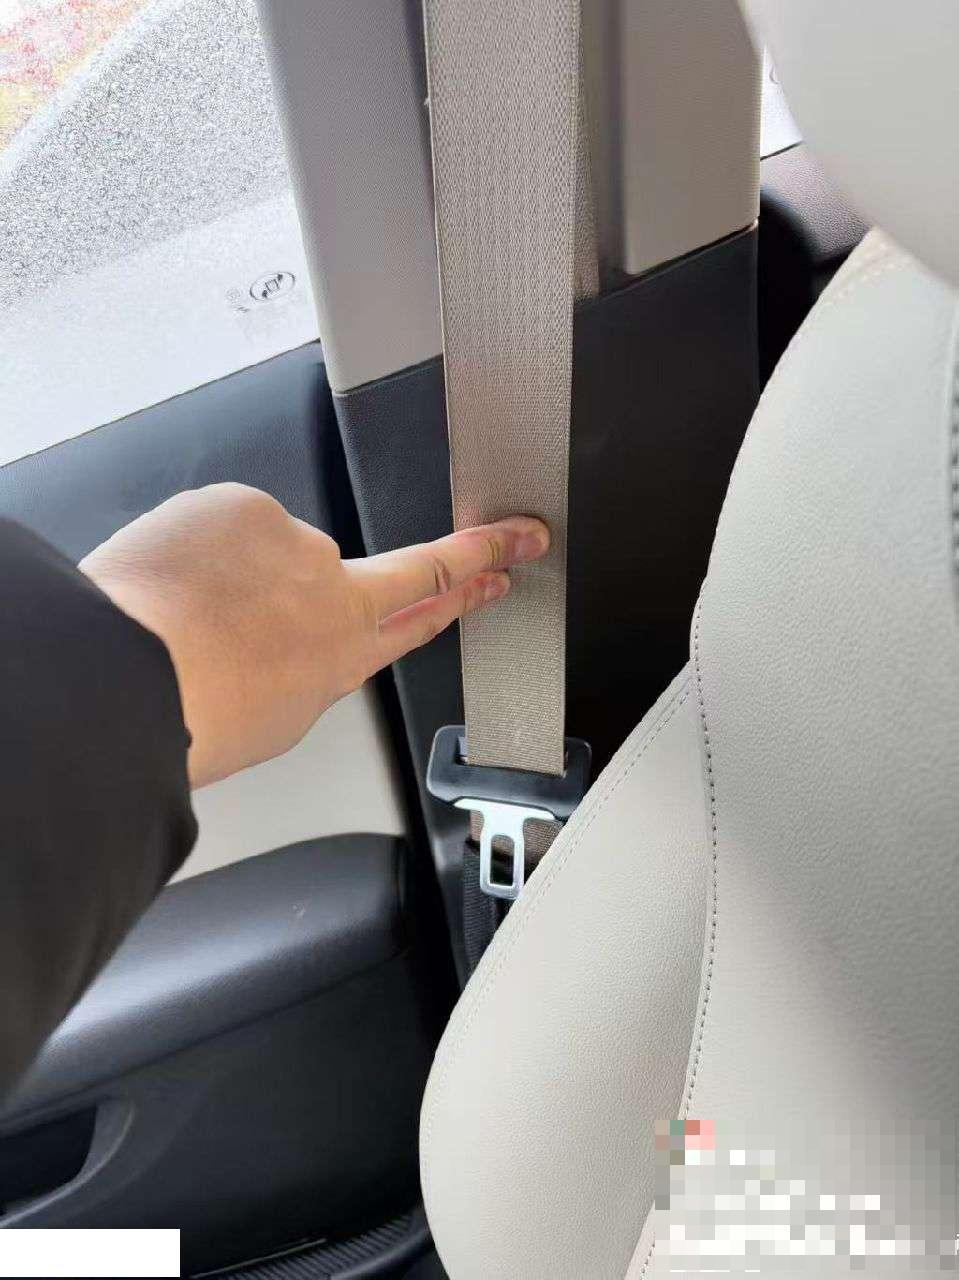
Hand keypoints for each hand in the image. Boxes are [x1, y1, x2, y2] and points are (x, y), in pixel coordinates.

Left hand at [80, 484, 548, 787]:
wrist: (130, 676)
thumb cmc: (191, 716)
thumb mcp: (270, 719)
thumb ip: (301, 667)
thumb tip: (290, 636)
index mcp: (343, 656)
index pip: (425, 615)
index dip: (470, 591)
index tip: (503, 570)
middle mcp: (335, 595)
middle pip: (415, 566)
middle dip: (473, 550)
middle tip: (508, 536)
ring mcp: (295, 544)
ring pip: (275, 548)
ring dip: (241, 571)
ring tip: (191, 610)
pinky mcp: (245, 505)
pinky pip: (225, 522)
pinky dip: (201, 547)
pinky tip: (175, 581)